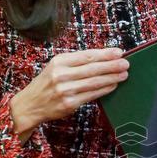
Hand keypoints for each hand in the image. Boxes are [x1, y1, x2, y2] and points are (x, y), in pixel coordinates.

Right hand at [10, 48, 128, 143]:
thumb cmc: (46, 84)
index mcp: (59, 61)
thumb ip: (75, 63)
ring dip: (112, 78)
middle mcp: (61, 74)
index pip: (87, 55)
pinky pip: (91, 95)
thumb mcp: (56, 67)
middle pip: (92, 68)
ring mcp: (65, 90)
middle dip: (112, 65)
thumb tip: (102, 58)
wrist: (30, 105)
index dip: (105, 53)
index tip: (119, 52)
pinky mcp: (69, 103)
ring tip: (124, 74)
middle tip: (126, 63)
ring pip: (94, 82)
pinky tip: (113, 85)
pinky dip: (104, 89)